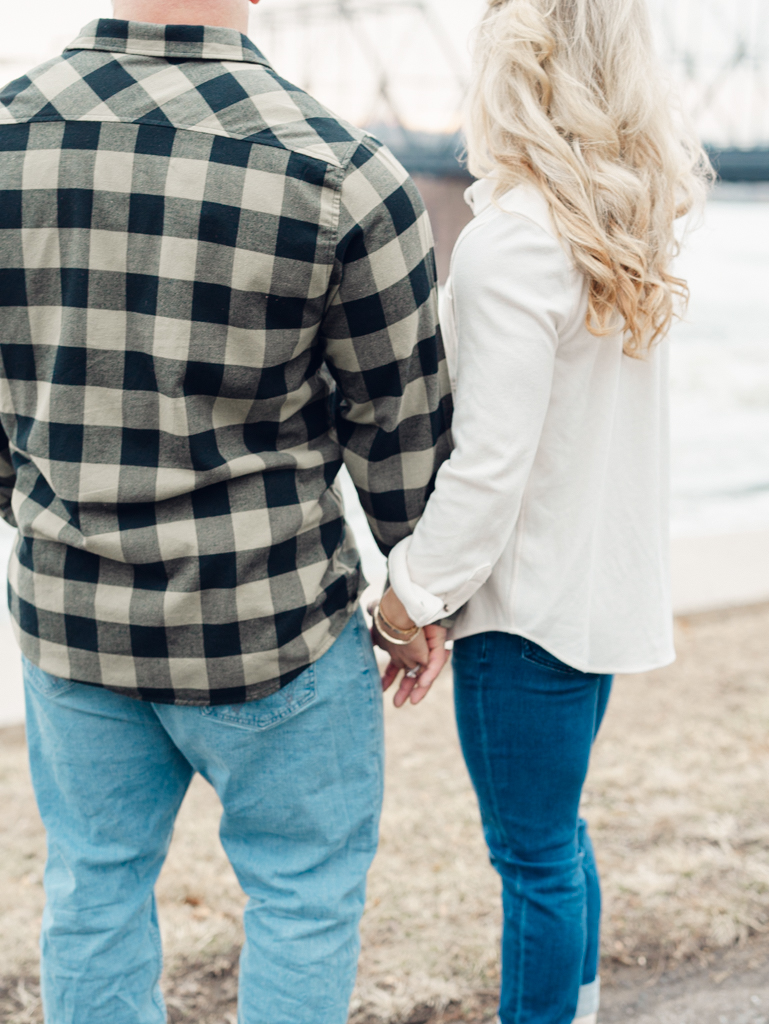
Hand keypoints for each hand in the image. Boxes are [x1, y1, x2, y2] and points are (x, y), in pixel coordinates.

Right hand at [369, 588, 449, 706]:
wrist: (404, 602)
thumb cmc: (389, 610)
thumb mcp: (376, 624)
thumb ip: (372, 632)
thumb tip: (363, 623)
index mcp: (397, 646)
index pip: (393, 665)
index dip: (387, 677)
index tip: (380, 688)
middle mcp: (411, 649)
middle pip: (408, 673)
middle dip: (402, 689)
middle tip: (396, 703)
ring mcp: (425, 648)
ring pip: (423, 673)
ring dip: (417, 689)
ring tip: (411, 702)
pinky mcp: (437, 646)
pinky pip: (435, 664)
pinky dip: (428, 675)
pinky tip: (422, 684)